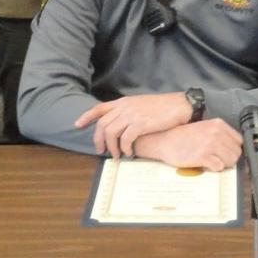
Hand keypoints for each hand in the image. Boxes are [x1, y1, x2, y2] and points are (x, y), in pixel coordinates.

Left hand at [76, 92, 193, 157]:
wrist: (180, 105)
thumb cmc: (163, 107)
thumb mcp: (141, 105)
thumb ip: (129, 111)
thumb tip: (120, 124)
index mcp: (124, 102)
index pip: (100, 108)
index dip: (87, 116)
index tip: (77, 124)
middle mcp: (125, 107)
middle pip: (102, 124)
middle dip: (98, 140)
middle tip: (101, 151)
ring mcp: (132, 115)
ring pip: (111, 133)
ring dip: (112, 147)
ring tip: (116, 155)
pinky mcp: (140, 124)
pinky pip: (125, 139)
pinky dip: (124, 148)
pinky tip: (129, 153)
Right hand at [133, 120, 242, 171]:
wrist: (165, 140)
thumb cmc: (181, 136)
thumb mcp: (203, 127)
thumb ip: (218, 134)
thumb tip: (229, 146)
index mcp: (217, 124)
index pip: (239, 140)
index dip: (234, 148)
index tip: (228, 152)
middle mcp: (216, 133)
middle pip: (236, 152)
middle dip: (230, 158)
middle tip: (220, 160)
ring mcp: (210, 144)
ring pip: (231, 160)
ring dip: (224, 164)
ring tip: (213, 162)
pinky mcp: (203, 156)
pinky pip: (219, 167)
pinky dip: (214, 168)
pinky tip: (206, 164)